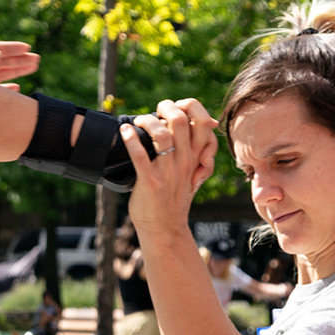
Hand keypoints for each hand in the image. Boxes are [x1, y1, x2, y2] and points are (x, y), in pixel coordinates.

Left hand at [122, 97, 218, 234]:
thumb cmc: (175, 196)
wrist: (165, 227)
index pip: (203, 121)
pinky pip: (140, 155)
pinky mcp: (150, 181)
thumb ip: (199, 148)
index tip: (176, 106)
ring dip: (146, 121)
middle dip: (165, 107)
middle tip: (155, 110)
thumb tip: (210, 122)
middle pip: (180, 121)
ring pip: (161, 134)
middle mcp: (185, 161)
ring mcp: (168, 171)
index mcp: (196, 156)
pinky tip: (124, 131)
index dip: (190, 106)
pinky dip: (130, 139)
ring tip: (137, 122)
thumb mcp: (194, 171)